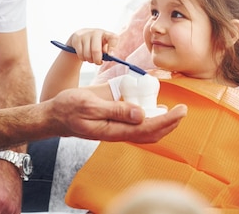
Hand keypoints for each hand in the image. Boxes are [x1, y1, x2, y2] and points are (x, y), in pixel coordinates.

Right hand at [47, 88, 186, 142]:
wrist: (55, 116)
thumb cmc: (69, 108)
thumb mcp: (90, 104)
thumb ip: (116, 109)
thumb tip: (141, 113)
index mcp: (114, 129)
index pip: (148, 128)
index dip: (168, 120)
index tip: (181, 110)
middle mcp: (118, 133)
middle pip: (151, 134)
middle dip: (170, 123)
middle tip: (183, 109)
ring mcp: (116, 131)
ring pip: (146, 132)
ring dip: (162, 124)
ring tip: (174, 111)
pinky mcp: (114, 126)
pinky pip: (137, 127)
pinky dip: (150, 120)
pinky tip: (154, 109)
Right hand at [67, 29, 118, 64]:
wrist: (81, 35)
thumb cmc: (96, 43)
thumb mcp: (103, 46)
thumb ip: (107, 52)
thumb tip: (109, 56)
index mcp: (106, 34)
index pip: (113, 38)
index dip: (112, 48)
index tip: (110, 56)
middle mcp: (96, 32)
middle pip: (96, 50)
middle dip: (97, 60)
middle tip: (98, 63)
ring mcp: (85, 34)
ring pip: (87, 54)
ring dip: (89, 60)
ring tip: (91, 59)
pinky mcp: (77, 38)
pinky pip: (80, 54)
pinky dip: (83, 58)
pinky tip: (85, 56)